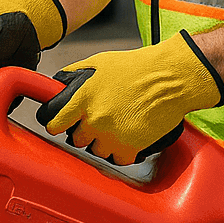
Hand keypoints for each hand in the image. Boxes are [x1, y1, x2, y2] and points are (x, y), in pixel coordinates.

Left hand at [35, 30, 223, 165]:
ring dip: (105, 142)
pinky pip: (118, 159)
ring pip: (97, 151)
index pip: (55, 123)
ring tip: (119, 124)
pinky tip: (129, 135)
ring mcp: (111, 136)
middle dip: (86, 131)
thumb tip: (58, 84)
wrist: (168, 78)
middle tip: (100, 119)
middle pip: (77, 140)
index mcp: (83, 98)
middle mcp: (94, 119)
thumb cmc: (136, 68)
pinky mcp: (129, 148)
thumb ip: (74, 76)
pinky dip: (123, 151)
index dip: (57, 124)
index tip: (60, 126)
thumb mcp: (98, 63)